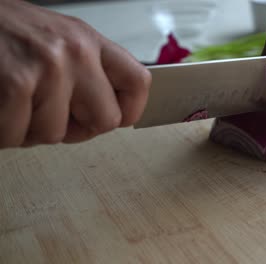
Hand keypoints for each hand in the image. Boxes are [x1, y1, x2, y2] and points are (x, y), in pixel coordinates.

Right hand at [0, 0, 150, 148]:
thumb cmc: (1, 32)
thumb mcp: (54, 41)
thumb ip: (85, 73)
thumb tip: (106, 115)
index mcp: (87, 40)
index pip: (138, 82)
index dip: (131, 109)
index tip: (118, 118)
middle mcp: (74, 51)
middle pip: (107, 120)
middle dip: (76, 128)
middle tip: (49, 114)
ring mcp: (47, 68)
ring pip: (55, 134)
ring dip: (29, 128)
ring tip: (12, 99)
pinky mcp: (16, 84)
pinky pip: (19, 135)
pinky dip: (3, 130)